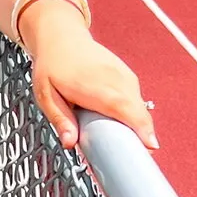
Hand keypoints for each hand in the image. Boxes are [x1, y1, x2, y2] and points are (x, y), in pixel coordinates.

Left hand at [20, 4, 157, 150]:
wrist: (63, 38)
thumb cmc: (53, 67)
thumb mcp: (46, 95)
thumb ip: (60, 120)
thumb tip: (70, 143)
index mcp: (96, 86)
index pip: (125, 108)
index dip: (140, 127)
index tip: (151, 147)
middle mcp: (117, 80)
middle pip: (139, 113)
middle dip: (142, 136)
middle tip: (136, 158)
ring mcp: (125, 77)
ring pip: (140, 109)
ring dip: (137, 127)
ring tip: (127, 144)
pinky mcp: (129, 78)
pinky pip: (137, 102)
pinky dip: (135, 115)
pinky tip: (121, 124)